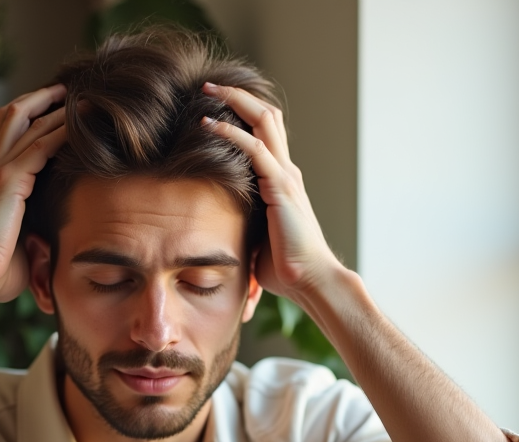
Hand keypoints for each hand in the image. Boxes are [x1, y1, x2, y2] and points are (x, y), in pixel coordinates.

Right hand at [0, 84, 67, 302]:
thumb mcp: (18, 243)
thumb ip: (33, 231)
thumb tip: (52, 240)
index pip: (9, 136)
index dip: (30, 118)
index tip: (55, 110)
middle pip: (12, 115)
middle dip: (39, 99)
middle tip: (66, 90)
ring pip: (26, 122)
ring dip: (55, 108)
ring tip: (80, 97)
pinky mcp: (9, 182)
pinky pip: (40, 146)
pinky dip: (61, 131)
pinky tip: (80, 124)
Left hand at [200, 82, 343, 301]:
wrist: (310, 280)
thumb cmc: (285, 266)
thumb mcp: (257, 235)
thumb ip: (244, 218)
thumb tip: (217, 223)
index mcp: (282, 180)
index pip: (267, 132)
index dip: (244, 111)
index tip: (215, 103)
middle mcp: (286, 171)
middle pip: (267, 116)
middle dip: (237, 95)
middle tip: (208, 85)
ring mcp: (286, 176)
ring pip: (263, 121)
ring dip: (233, 101)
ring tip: (207, 90)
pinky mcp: (281, 187)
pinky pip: (255, 150)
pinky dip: (231, 133)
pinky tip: (208, 125)